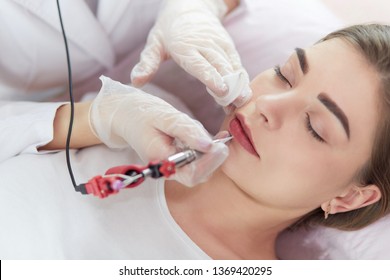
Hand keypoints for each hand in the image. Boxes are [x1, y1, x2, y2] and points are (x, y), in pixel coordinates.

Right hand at [89, 76, 228, 185]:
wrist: (126, 115)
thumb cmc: (141, 114)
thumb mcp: (164, 117)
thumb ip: (186, 130)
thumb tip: (209, 144)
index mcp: (161, 160)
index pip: (191, 175)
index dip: (209, 164)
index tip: (220, 147)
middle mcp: (168, 167)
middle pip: (198, 175)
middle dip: (214, 160)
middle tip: (223, 141)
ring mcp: (173, 164)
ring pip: (200, 166)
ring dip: (212, 153)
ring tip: (219, 137)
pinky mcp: (178, 157)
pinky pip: (197, 158)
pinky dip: (210, 149)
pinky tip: (219, 137)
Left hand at [130, 0, 251, 107]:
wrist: (190, 7)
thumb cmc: (169, 30)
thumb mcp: (154, 44)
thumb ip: (147, 63)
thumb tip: (136, 82)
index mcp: (185, 47)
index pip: (200, 64)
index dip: (211, 77)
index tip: (221, 91)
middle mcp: (205, 45)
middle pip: (220, 67)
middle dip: (230, 86)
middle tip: (236, 105)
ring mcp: (219, 45)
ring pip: (232, 66)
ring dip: (238, 85)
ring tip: (242, 103)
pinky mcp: (228, 46)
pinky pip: (237, 64)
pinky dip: (241, 79)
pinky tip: (243, 94)